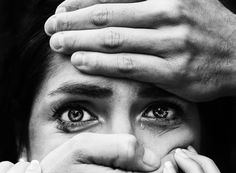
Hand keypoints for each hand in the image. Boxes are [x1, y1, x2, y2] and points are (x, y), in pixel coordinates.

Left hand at [45, 0, 235, 100]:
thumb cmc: (209, 32)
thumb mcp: (187, 3)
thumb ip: (153, 3)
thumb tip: (121, 6)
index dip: (83, 4)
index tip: (60, 11)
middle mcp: (167, 16)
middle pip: (109, 17)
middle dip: (75, 23)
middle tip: (51, 28)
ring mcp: (171, 44)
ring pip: (116, 41)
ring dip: (82, 43)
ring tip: (58, 46)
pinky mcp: (174, 71)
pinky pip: (131, 66)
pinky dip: (104, 64)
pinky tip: (82, 63)